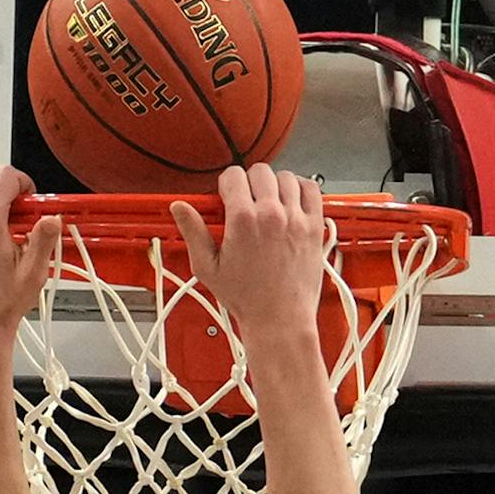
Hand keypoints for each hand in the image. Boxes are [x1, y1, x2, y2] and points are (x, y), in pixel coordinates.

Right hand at [171, 164, 327, 347]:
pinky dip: (302, 189)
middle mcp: (271, 215)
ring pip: (286, 178)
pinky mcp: (314, 228)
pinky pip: (312, 190)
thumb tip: (180, 208)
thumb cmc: (247, 300)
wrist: (280, 321)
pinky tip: (292, 201)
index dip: (228, 186)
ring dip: (276, 186)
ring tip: (270, 204)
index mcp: (242, 220)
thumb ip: (193, 233)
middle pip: (260, 172)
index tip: (229, 199)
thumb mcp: (208, 268)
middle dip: (251, 184)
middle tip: (249, 203)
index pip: (233, 175)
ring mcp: (296, 219)